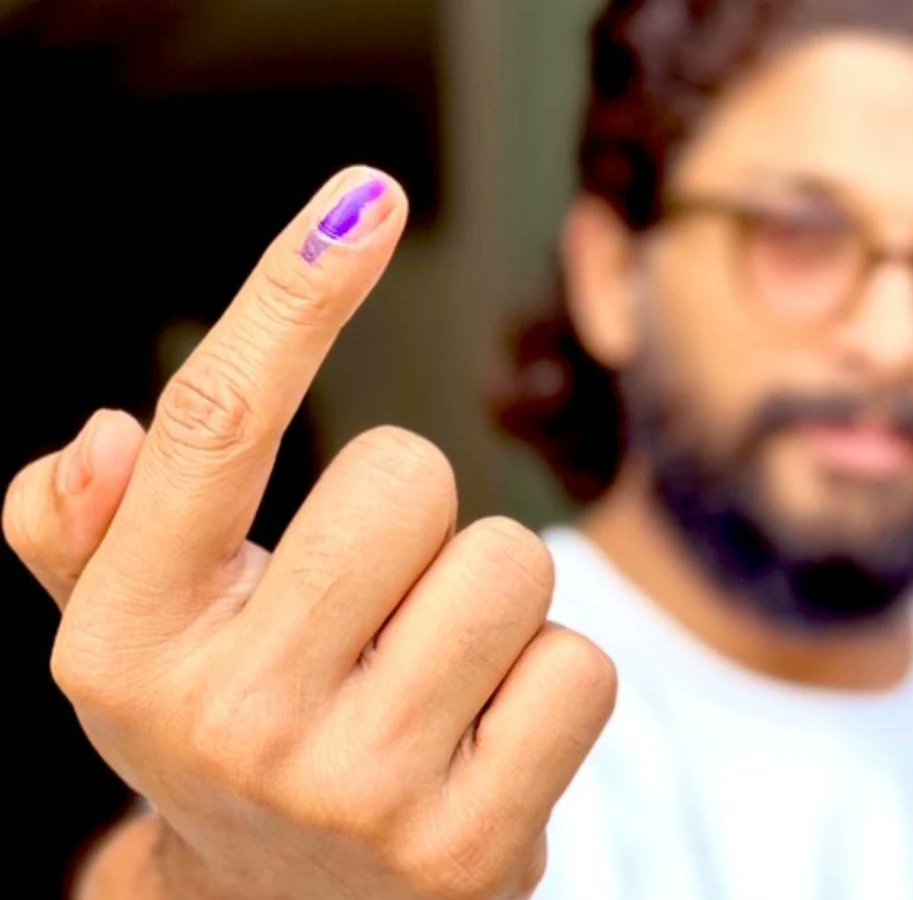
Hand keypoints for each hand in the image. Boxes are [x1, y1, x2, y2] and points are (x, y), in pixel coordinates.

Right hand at [4, 167, 615, 899]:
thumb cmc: (231, 727)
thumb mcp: (139, 638)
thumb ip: (87, 533)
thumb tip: (106, 437)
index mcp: (132, 637)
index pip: (216, 425)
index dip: (294, 290)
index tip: (369, 198)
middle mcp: (231, 716)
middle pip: (410, 475)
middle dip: (412, 514)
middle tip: (377, 594)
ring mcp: (354, 790)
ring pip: (512, 562)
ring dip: (489, 597)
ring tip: (430, 672)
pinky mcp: (471, 846)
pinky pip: (580, 664)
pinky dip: (549, 681)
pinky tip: (486, 736)